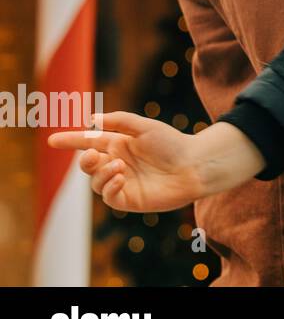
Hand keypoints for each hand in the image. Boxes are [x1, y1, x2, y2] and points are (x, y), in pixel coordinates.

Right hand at [46, 114, 263, 211]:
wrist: (194, 165)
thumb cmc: (172, 143)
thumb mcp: (144, 126)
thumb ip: (118, 121)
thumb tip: (91, 119)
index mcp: (118, 144)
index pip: (88, 143)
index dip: (70, 141)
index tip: (52, 140)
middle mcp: (117, 163)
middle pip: (87, 164)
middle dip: (84, 160)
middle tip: (92, 154)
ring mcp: (122, 182)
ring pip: (95, 182)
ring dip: (101, 173)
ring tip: (119, 166)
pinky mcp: (129, 199)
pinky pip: (108, 196)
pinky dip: (109, 186)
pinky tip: (121, 176)